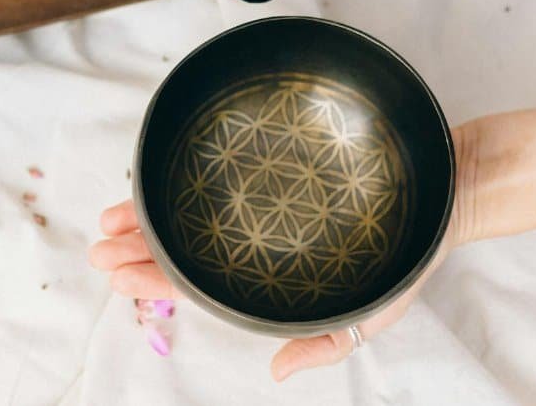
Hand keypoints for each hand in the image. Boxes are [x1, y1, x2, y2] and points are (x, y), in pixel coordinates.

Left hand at [89, 126, 474, 380]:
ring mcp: (258, 200)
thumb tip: (277, 374)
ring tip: (108, 221)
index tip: (115, 277)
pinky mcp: (267, 163)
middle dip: (135, 252)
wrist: (439, 192)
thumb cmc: (402, 258)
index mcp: (266, 277)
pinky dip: (176, 179)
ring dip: (144, 219)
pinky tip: (145, 181)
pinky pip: (213, 171)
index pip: (198, 283)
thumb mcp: (369, 314)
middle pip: (182, 249)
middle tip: (96, 254)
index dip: (154, 281)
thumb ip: (323, 343)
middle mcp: (254, 240)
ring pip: (188, 213)